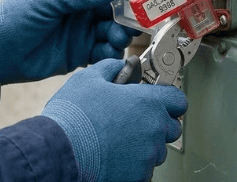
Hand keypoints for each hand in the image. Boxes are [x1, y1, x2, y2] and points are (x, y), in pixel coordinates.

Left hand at [0, 0, 137, 85]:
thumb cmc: (14, 16)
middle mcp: (82, 8)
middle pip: (116, 9)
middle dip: (127, 16)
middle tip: (131, 24)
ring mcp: (81, 31)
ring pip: (113, 31)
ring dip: (120, 35)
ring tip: (115, 40)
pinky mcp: (79, 54)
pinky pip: (103, 52)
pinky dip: (110, 53)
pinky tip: (108, 54)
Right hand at [42, 59, 186, 181]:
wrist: (58, 150)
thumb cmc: (73, 115)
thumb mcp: (89, 78)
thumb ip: (113, 67)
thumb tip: (123, 65)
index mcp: (148, 103)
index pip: (178, 100)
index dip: (167, 99)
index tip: (157, 100)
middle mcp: (154, 130)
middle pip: (171, 127)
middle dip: (157, 123)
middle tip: (133, 120)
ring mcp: (147, 156)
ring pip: (157, 150)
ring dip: (145, 145)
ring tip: (119, 139)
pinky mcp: (138, 176)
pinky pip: (144, 169)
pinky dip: (134, 164)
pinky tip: (114, 155)